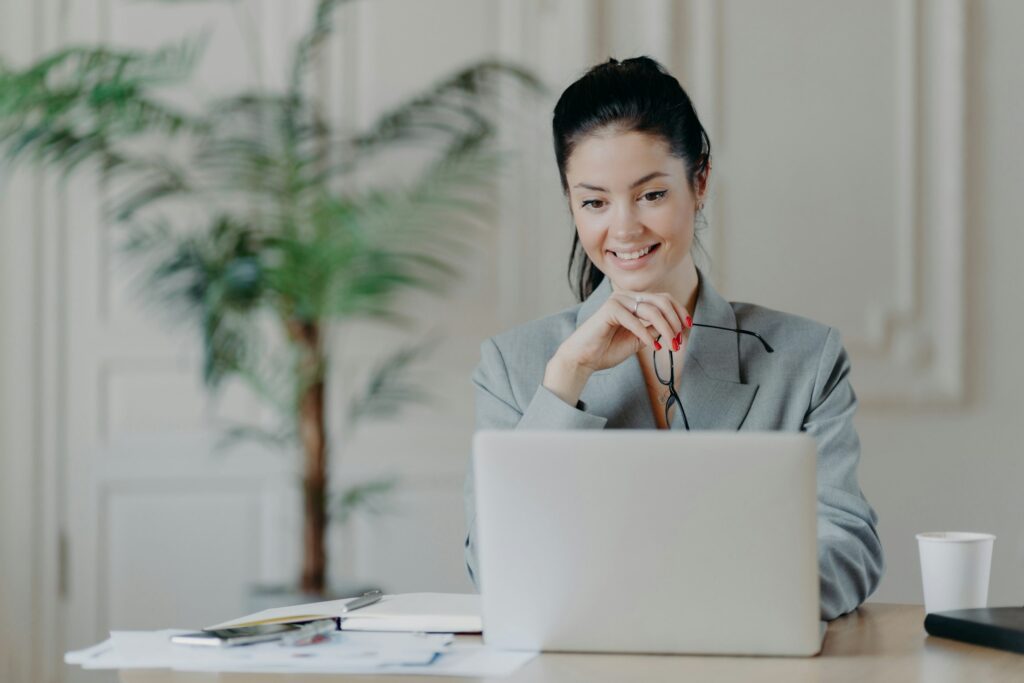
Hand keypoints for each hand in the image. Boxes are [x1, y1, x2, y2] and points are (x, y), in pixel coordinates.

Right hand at [543, 291, 691, 405]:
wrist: (584, 358)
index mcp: (634, 301)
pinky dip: (646, 334)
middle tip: (679, 340)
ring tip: (671, 345)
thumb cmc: (608, 349)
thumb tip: (675, 327)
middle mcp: (626, 296)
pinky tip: (652, 346)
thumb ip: (654, 329)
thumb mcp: (639, 339)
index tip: (688, 327)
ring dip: (665, 329)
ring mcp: (617, 300)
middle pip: (661, 301)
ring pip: (652, 310)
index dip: (679, 311)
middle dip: (675, 321)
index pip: (663, 299)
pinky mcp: (609, 309)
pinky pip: (635, 320)